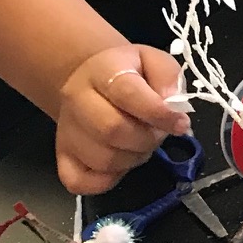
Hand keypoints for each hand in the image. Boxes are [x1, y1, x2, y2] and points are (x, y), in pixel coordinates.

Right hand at [56, 44, 187, 194]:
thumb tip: (174, 106)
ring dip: (133, 159)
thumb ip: (169, 77)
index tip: (181, 124)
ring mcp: (66, 131)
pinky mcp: (62, 156)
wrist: (89, 79)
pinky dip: (107, 181)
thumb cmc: (129, 71)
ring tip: (142, 144)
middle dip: (147, 139)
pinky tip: (121, 163)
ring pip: (101, 159)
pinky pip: (79, 182)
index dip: (159, 113)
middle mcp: (77, 100)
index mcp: (103, 70)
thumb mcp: (155, 61)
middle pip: (111, 130)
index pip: (127, 93)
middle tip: (160, 134)